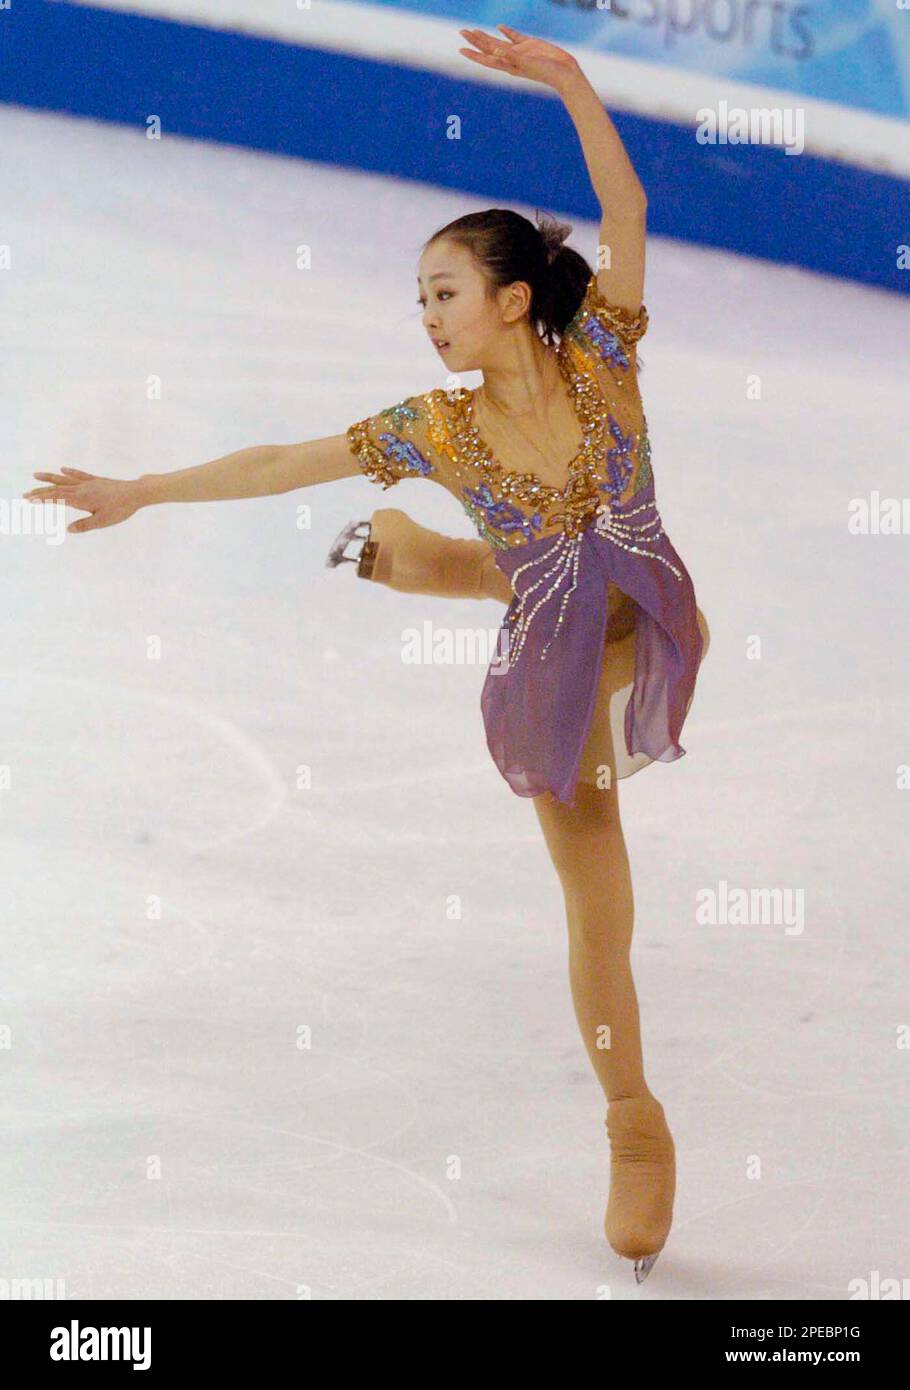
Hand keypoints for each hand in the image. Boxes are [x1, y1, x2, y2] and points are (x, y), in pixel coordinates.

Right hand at [22, 466, 142, 532]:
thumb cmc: (121, 509)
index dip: (42, 499)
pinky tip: (63, 469)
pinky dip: (70, 473)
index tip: (28, 500)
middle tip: (25, 494)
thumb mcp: (103, 521)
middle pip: (56, 488)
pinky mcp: (97, 481)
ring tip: (36, 475)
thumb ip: (85, 525)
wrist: (136, 493)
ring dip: (49, 478)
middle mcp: (82, 488)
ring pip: (65, 479)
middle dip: (40, 491)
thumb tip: (69, 529)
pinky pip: (80, 475)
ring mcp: (89, 483)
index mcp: (81, 499)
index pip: (57, 498)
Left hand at [457, 24, 578, 90]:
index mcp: (508, 65)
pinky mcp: (530, 44)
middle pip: (488, 48)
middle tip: (461, 32)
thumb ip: (511, 56)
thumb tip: (495, 50)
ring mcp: (520, 51)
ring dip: (486, 36)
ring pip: (498, 41)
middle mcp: (511, 59)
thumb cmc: (546, 72)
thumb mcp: (527, 63)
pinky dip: (506, 31)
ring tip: (474, 30)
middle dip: (474, 41)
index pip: (486, 58)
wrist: (564, 72)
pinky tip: (500, 27)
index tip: (460, 49)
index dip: (473, 54)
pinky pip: (514, 36)